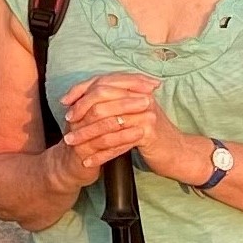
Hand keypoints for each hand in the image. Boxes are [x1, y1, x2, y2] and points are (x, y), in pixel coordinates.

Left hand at [53, 72, 202, 185]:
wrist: (178, 151)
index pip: (103, 81)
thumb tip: (79, 98)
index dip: (81, 90)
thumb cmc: (150, 132)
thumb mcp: (132, 113)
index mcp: (135, 88)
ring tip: (70, 143)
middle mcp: (140, 96)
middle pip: (102, 97)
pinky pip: (117, 142)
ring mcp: (145, 113)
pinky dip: (101, 154)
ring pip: (107, 122)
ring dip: (86, 134)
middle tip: (67, 122)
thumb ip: (112, 102)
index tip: (64, 102)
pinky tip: (88, 161)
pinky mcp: (148, 131)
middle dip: (81, 110)